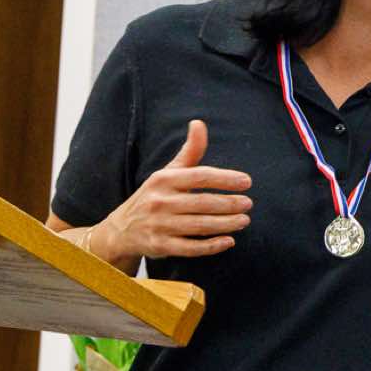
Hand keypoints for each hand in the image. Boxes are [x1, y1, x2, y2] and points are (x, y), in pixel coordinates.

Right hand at [94, 120, 252, 265]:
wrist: (121, 229)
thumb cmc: (154, 196)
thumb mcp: (167, 173)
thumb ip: (189, 152)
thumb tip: (199, 123)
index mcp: (163, 180)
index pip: (199, 176)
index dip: (225, 178)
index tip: (246, 181)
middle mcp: (160, 202)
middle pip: (202, 202)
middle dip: (229, 203)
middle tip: (249, 204)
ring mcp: (159, 225)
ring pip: (199, 225)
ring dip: (225, 224)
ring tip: (244, 220)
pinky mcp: (160, 246)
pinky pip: (190, 247)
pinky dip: (211, 246)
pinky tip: (229, 241)